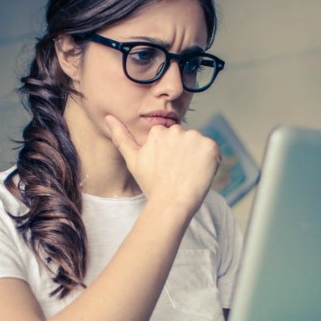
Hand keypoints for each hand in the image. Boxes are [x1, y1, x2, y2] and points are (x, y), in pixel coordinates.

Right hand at [105, 115, 219, 213]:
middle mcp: (176, 130)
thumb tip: (107, 117)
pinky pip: (213, 152)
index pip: (171, 139)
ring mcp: (194, 137)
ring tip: (187, 175)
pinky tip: (199, 174)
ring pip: (199, 145)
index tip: (167, 169)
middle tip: (177, 173)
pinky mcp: (210, 147)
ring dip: (197, 157)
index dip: (171, 156)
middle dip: (184, 153)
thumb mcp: (133, 160)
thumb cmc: (151, 185)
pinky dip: (209, 162)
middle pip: (185, 140)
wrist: (170, 203)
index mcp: (158, 132)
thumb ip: (121, 136)